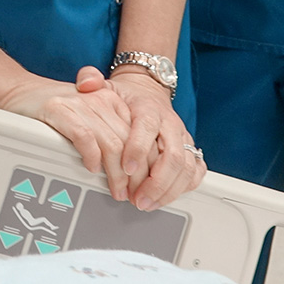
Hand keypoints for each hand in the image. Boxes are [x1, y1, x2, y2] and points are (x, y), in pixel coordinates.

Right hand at [0, 69, 137, 201]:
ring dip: (116, 173)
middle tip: (133, 196)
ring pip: (111, 143)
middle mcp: (99, 98)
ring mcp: (78, 103)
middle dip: (134, 175)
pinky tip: (91, 169)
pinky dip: (91, 155)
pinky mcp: (57, 109)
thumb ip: (111, 136)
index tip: (145, 186)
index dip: (146, 164)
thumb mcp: (91, 118)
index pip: (139, 135)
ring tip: (116, 191)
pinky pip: (83, 135)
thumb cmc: (56, 112)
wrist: (21, 91)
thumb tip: (134, 173)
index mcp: (112, 100)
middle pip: (129, 142)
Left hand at [101, 66, 206, 208]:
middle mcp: (170, 124)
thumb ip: (91, 79)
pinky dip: (184, 188)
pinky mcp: (190, 150)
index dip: (138, 149)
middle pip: (173, 155)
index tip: (126, 169)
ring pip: (187, 167)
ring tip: (146, 203)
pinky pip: (196, 171)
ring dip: (168, 191)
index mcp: (149, 108)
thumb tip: (86, 83)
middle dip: (156, 183)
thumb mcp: (107, 86)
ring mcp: (182, 138)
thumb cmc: (127, 97)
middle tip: (137, 199)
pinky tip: (165, 198)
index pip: (147, 127)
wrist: (148, 92)